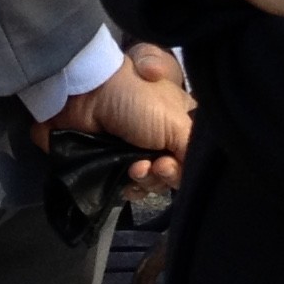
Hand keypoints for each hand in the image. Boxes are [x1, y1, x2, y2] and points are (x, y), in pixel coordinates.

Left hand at [40, 42, 193, 191]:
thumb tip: (196, 174)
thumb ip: (193, 150)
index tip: (174, 161)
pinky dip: (133, 187)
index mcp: (183, 119)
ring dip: (148, 180)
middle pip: (178, 170)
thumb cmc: (135, 100)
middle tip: (158, 166)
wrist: (85, 95)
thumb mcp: (175, 121)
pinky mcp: (118, 163)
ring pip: (157, 181)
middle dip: (168, 174)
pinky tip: (127, 181)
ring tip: (136, 168)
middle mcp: (165, 136)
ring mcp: (141, 150)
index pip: (197, 153)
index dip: (190, 164)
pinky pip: (136, 186)